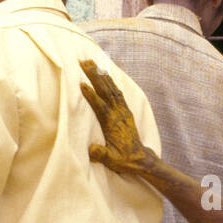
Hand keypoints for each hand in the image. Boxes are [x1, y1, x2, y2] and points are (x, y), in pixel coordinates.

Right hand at [79, 59, 153, 174]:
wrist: (140, 159)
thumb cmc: (123, 160)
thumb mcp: (111, 160)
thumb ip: (101, 154)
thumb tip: (91, 150)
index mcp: (112, 124)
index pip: (101, 107)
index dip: (92, 96)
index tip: (81, 84)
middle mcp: (119, 114)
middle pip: (106, 91)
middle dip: (94, 76)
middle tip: (83, 62)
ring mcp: (123, 111)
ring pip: (112, 88)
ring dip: (101, 74)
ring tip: (91, 62)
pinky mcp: (126, 111)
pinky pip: (118, 92)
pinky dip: (110, 81)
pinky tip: (104, 73)